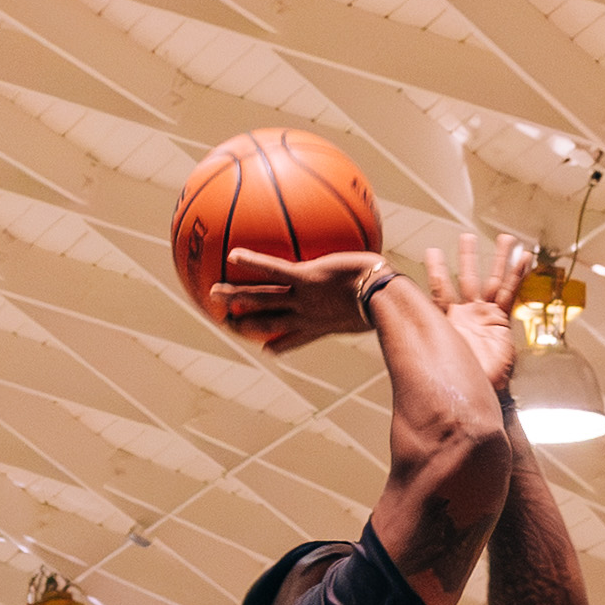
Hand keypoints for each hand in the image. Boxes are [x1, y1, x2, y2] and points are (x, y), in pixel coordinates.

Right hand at [212, 245, 393, 350]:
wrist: (385, 298)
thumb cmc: (392, 300)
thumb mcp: (382, 302)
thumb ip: (376, 294)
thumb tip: (390, 278)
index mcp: (322, 324)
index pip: (296, 338)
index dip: (280, 344)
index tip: (267, 349)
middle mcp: (307, 315)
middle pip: (269, 321)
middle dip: (246, 324)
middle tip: (226, 324)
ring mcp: (303, 299)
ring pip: (262, 299)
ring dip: (237, 297)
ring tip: (213, 294)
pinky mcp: (305, 279)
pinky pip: (273, 271)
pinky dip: (253, 263)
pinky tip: (234, 254)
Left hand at [427, 235, 525, 392]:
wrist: (477, 392)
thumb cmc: (452, 377)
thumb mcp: (429, 347)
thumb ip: (414, 330)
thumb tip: (383, 313)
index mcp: (445, 320)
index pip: (439, 289)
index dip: (436, 270)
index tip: (433, 251)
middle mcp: (465, 315)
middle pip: (467, 278)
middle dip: (468, 257)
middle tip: (466, 237)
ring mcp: (485, 317)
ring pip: (493, 281)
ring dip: (499, 259)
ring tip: (506, 239)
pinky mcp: (502, 323)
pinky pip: (511, 294)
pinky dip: (517, 275)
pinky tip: (523, 257)